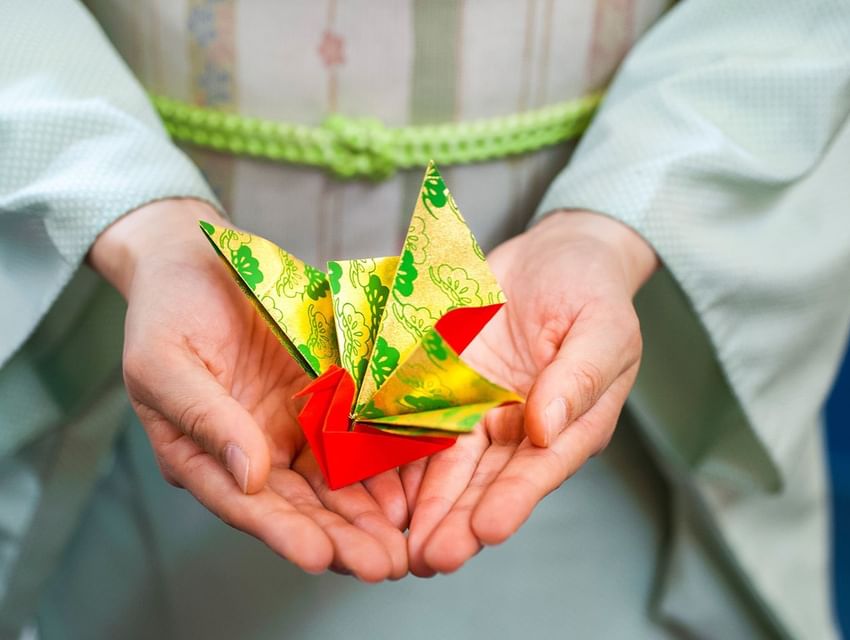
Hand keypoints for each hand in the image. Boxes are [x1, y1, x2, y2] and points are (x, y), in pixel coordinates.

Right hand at [90, 199, 407, 580]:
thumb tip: (247, 475)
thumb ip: (202, 416)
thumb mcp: (164, 360)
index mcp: (201, 453)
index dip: (280, 532)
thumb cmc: (168, 308)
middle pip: (297, 505)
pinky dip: (382, 463)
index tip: (317, 556)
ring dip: (368, 514)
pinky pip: (356, 435)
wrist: (201, 259)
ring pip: (333, 481)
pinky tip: (410, 487)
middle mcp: (251, 450)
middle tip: (380, 564)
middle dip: (339, 538)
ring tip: (402, 542)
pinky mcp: (324, 398)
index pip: (242, 503)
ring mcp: (292, 426)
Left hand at [405, 211, 657, 575]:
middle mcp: (521, 427)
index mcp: (569, 423)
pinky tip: (381, 489)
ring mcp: (480, 409)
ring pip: (450, 465)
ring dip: (427, 506)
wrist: (551, 256)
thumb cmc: (590, 290)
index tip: (488, 530)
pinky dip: (402, 456)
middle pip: (488, 481)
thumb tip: (548, 427)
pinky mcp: (445, 386)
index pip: (541, 469)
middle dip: (460, 521)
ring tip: (404, 546)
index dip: (515, 500)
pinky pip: (420, 422)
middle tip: (432, 559)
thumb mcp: (602, 327)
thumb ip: (579, 376)